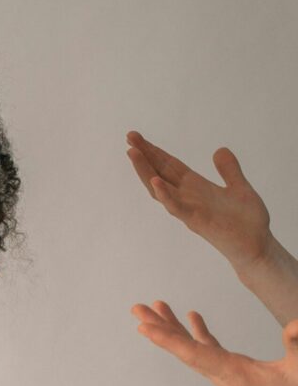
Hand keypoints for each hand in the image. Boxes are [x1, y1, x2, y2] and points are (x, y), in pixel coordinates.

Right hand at [126, 130, 272, 274]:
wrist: (256, 248)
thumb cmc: (247, 223)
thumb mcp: (239, 188)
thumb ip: (229, 170)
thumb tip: (219, 150)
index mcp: (196, 187)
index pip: (169, 166)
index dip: (154, 152)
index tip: (138, 138)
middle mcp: (188, 198)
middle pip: (160, 173)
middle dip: (144, 156)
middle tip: (129, 137)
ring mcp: (190, 210)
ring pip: (160, 189)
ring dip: (145, 171)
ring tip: (133, 153)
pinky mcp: (197, 222)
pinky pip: (177, 208)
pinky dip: (165, 196)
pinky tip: (155, 181)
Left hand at [131, 300, 297, 385]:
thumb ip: (297, 345)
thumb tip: (293, 326)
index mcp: (236, 377)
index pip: (194, 356)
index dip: (168, 341)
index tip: (144, 328)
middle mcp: (224, 377)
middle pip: (184, 351)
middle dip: (160, 329)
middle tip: (137, 309)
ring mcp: (226, 375)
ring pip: (192, 350)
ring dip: (174, 328)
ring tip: (157, 307)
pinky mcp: (233, 372)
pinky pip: (208, 351)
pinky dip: (197, 334)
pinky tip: (192, 317)